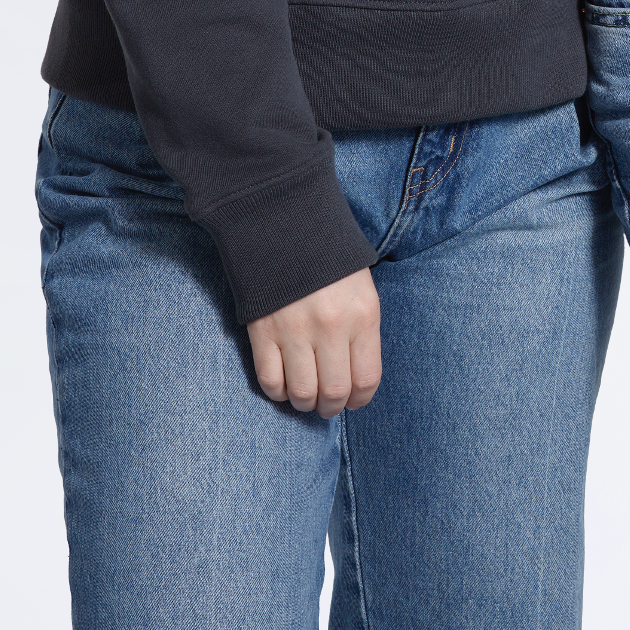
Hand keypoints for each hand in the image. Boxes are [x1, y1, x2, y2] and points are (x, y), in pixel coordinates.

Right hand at [243, 268, 381, 416]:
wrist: (283, 223)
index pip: (366, 379)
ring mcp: (295, 330)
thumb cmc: (328, 258)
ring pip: (302, 393)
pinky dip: (277, 392)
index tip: (353, 401)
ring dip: (305, 404)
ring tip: (305, 397)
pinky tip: (283, 385)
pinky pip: (270, 380)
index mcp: (362, 315)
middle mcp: (331, 327)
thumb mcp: (361, 289)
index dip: (360, 400)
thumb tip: (355, 377)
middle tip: (327, 404)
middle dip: (332, 407)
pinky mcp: (263, 330)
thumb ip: (362, 331)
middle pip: (334, 392)